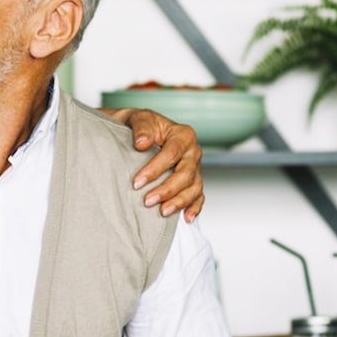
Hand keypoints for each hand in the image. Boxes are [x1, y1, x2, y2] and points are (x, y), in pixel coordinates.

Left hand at [106, 107, 203, 221]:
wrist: (141, 131)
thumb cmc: (141, 125)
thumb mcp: (139, 118)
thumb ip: (142, 128)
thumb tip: (142, 143)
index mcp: (183, 135)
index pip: (171, 154)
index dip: (155, 169)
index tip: (137, 182)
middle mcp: (193, 152)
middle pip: (185, 174)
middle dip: (166, 190)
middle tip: (147, 201)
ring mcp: (195, 167)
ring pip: (194, 188)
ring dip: (179, 202)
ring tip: (162, 212)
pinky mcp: (193, 180)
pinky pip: (199, 196)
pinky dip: (194, 207)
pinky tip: (186, 218)